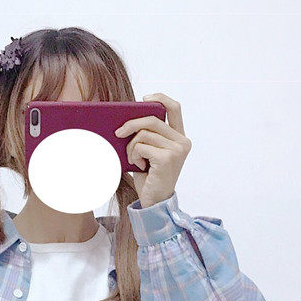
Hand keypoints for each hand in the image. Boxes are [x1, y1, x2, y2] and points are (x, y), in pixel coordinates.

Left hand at [114, 92, 191, 208]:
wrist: (154, 202)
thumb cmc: (150, 177)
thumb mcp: (150, 151)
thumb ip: (148, 134)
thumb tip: (128, 118)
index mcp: (180, 138)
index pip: (175, 108)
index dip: (160, 98)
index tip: (144, 99)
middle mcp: (182, 142)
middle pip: (152, 119)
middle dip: (131, 124)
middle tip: (118, 133)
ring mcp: (176, 150)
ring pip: (144, 133)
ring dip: (131, 146)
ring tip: (133, 159)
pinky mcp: (167, 158)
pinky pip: (141, 146)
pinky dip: (134, 155)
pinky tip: (139, 166)